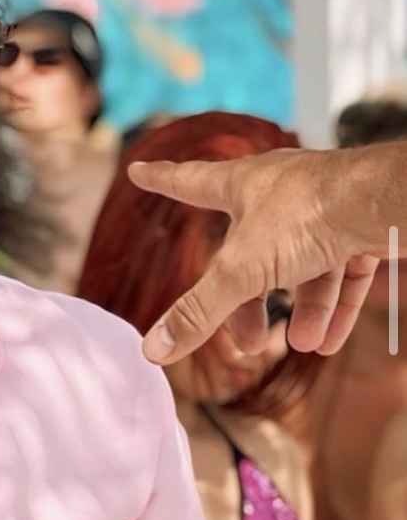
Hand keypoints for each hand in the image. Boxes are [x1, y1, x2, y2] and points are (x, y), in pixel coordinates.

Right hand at [126, 147, 386, 363]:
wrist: (385, 202)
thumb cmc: (308, 214)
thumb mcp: (240, 271)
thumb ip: (199, 312)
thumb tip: (153, 349)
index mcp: (239, 185)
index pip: (187, 181)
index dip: (160, 179)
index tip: (138, 170)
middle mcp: (279, 192)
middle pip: (247, 251)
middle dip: (244, 300)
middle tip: (244, 341)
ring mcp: (321, 209)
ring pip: (299, 267)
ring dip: (298, 310)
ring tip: (298, 344)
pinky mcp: (359, 228)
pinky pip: (340, 273)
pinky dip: (331, 308)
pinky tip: (324, 342)